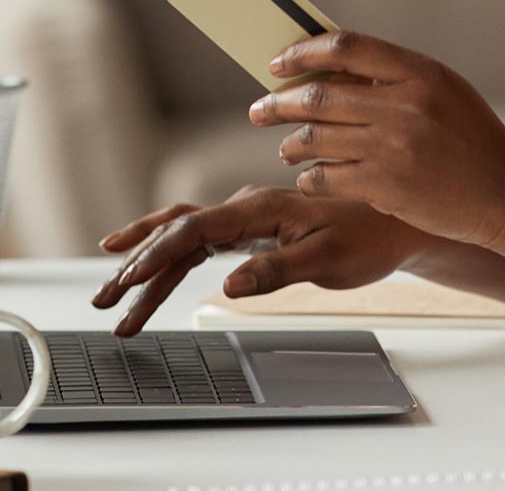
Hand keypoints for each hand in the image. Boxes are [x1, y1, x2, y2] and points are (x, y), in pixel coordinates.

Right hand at [90, 184, 421, 336]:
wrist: (398, 220)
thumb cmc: (369, 237)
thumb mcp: (326, 261)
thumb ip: (275, 271)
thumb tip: (229, 284)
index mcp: (258, 209)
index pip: (192, 231)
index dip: (155, 255)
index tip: (127, 280)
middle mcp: (246, 206)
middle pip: (176, 231)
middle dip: (136, 264)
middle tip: (106, 298)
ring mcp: (247, 217)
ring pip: (184, 236)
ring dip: (149, 264)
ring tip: (117, 297)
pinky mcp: (253, 229)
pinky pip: (202, 240)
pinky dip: (173, 256)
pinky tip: (152, 272)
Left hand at [251, 30, 504, 249]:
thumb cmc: (472, 137)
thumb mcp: (443, 90)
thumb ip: (393, 76)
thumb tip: (327, 69)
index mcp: (420, 72)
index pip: (345, 47)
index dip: (303, 52)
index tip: (278, 62)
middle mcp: (404, 106)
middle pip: (318, 96)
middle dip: (278, 103)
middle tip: (259, 109)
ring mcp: (393, 148)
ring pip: (316, 139)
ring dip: (290, 143)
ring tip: (285, 147)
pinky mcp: (385, 187)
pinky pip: (327, 177)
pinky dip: (310, 177)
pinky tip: (309, 177)